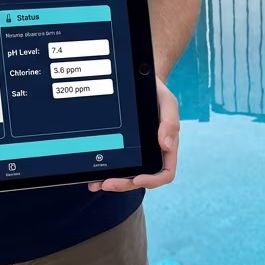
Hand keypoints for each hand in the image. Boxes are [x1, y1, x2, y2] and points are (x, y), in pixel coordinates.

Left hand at [88, 77, 178, 191]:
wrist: (139, 81)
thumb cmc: (156, 93)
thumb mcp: (167, 102)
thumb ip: (170, 122)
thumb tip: (165, 145)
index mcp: (166, 147)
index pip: (164, 172)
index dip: (152, 180)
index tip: (138, 178)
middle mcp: (151, 154)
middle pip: (141, 179)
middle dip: (125, 184)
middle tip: (108, 183)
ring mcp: (137, 153)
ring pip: (127, 176)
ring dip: (113, 182)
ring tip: (97, 183)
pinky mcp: (123, 148)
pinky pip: (116, 164)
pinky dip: (105, 172)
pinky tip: (94, 175)